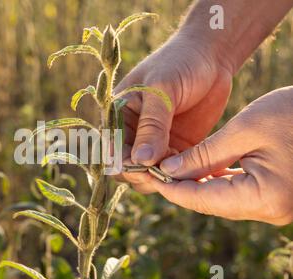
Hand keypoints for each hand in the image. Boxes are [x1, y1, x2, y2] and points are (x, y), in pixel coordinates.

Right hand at [116, 34, 232, 191]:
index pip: (111, 150)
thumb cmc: (180, 63)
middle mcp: (132, 133)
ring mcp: (155, 143)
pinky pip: (172, 172)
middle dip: (141, 174)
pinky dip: (179, 175)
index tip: (145, 166)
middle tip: (164, 170)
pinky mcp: (176, 149)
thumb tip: (140, 160)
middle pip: (126, 169)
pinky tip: (191, 167)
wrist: (212, 55)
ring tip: (179, 165)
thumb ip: (151, 125)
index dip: (124, 164)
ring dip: (161, 177)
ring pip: (147, 175)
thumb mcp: (161, 90)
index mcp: (118, 116)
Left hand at [144, 87, 292, 225]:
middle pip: (210, 203)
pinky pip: (236, 193)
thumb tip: (168, 171)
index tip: (146, 175)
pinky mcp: (276, 197)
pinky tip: (196, 168)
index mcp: (264, 198)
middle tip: (151, 170)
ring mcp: (275, 207)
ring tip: (166, 168)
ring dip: (194, 184)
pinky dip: (214, 181)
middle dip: (179, 186)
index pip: (201, 200)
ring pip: (221, 199)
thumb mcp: (244, 129)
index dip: (170, 188)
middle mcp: (271, 211)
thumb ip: (204, 155)